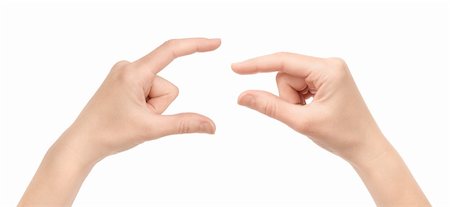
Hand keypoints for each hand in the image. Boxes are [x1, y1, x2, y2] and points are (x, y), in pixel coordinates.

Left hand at [19, 38, 220, 205]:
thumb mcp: (151, 129)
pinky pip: (148, 91)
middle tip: (138, 118)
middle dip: (160, 106)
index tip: (216, 43)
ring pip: (159, 91)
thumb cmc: (109, 133)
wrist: (82, 143)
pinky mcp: (124, 82)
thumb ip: (185, 124)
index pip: (171, 51)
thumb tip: (212, 125)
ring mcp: (125, 74)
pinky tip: (129, 114)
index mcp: (134, 72)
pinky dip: (146, 105)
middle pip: (167, 86)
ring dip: (152, 108)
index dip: (196, 45)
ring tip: (131, 117)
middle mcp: (129, 67)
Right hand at [232, 52, 429, 205]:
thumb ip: (270, 107)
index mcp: (328, 70)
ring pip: (290, 81)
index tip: (235, 68)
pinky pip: (299, 85)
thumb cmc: (341, 136)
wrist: (366, 148)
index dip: (257, 65)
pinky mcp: (326, 79)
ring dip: (292, 100)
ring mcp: (329, 71)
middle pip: (286, 73)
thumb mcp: (301, 121)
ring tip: (310, 114)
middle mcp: (329, 64)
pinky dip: (299, 100)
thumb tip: (243, 96)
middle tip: (302, 114)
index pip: (283, 61)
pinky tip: (314, 110)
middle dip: (286, 96)